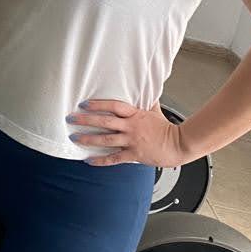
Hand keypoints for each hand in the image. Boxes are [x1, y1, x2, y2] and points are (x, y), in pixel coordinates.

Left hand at [65, 99, 188, 167]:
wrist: (179, 145)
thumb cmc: (167, 129)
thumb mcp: (155, 111)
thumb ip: (146, 102)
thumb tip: (145, 90)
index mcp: (135, 114)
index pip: (114, 106)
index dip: (98, 104)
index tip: (84, 104)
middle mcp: (131, 126)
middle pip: (105, 121)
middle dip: (86, 120)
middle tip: (71, 118)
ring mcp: (132, 141)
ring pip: (106, 139)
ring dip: (89, 139)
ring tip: (75, 138)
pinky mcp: (134, 154)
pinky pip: (113, 158)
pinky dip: (100, 160)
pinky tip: (89, 160)